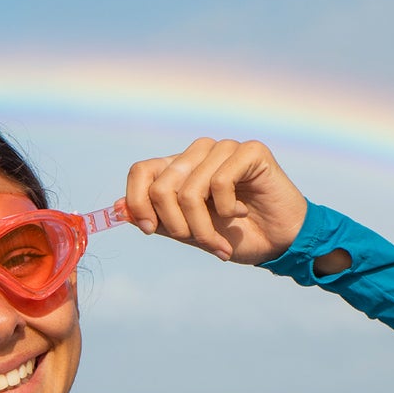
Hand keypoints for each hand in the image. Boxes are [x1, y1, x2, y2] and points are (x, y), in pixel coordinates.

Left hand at [124, 138, 307, 264]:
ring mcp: (223, 149)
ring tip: (220, 239)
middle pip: (161, 186)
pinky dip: (226, 209)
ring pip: (189, 189)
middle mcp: (198, 153)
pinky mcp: (250, 151)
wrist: (277, 243)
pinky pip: (219, 182)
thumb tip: (117, 209)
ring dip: (203, 227)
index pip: (141, 171)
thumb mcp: (187, 233)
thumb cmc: (233, 236)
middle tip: (198, 241)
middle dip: (177, 226)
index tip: (150, 229)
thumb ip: (155, 219)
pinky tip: (241, 211)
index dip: (138, 202)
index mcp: (179, 168)